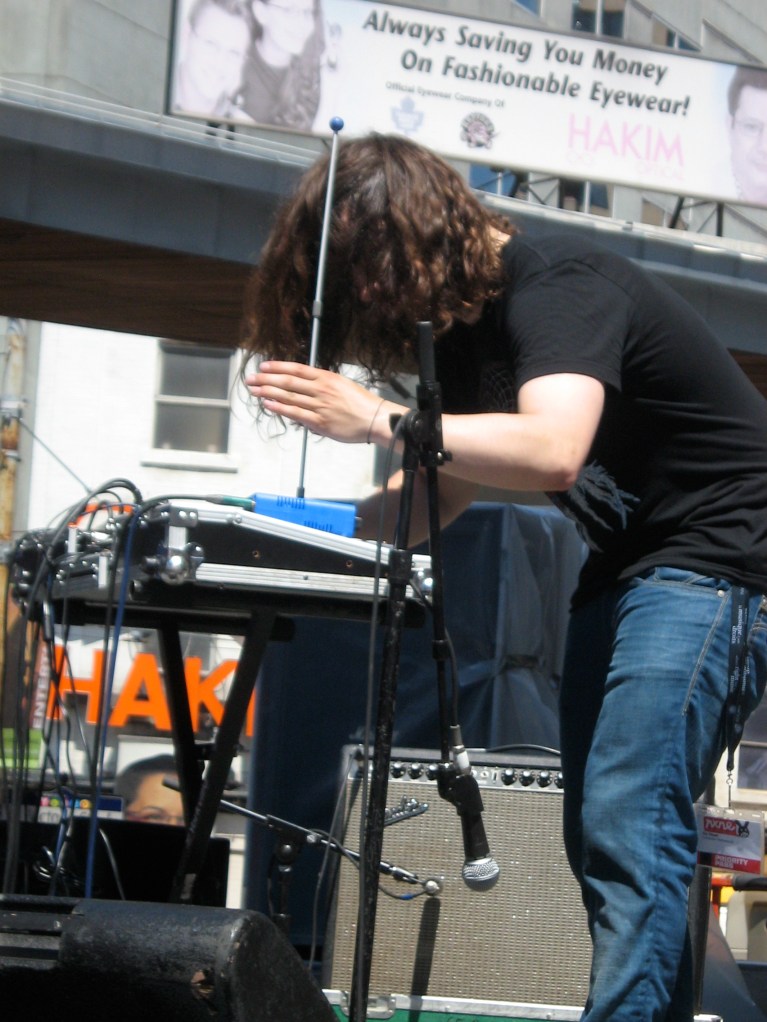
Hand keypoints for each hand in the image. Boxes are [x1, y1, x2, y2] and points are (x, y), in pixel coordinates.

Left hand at [245, 361, 400, 444]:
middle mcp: (320, 389)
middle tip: (251, 379)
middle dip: (266, 379)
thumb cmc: (362, 404)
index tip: (263, 366)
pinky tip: (268, 405)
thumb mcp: (342, 385)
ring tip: (254, 391)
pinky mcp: (319, 422)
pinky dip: (280, 408)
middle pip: (288, 382)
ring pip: (288, 396)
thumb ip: (323, 384)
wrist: (376, 419)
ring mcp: (319, 405)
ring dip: (268, 392)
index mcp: (326, 377)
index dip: (277, 367)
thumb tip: (304, 385)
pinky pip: (295, 413)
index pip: (296, 369)